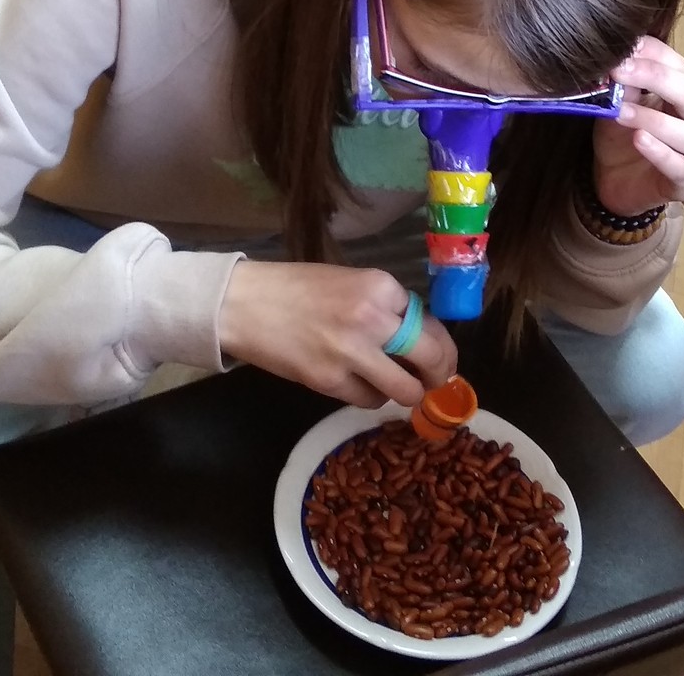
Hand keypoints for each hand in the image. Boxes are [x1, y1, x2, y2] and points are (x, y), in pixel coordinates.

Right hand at [217, 260, 457, 407]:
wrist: (242, 304)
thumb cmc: (295, 288)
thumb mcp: (348, 283)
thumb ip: (384, 306)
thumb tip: (420, 336)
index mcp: (380, 286)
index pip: (429, 323)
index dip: (440, 344)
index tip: (441, 356)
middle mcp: (372, 318)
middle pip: (431, 356)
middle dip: (440, 374)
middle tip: (436, 382)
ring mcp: (351, 352)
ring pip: (405, 389)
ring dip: (409, 393)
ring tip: (402, 389)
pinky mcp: (330, 381)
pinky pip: (369, 400)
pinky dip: (372, 397)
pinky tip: (362, 386)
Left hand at [594, 37, 683, 217]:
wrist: (618, 182)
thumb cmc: (627, 137)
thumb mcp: (623, 105)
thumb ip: (627, 86)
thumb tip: (622, 59)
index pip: (680, 66)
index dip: (651, 55)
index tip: (621, 51)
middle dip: (656, 80)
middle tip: (620, 73)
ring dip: (655, 120)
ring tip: (622, 112)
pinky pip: (680, 167)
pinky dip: (660, 152)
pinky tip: (639, 140)